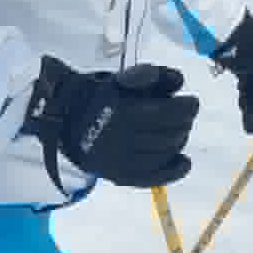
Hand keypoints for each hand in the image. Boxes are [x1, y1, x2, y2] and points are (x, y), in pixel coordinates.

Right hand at [25, 57, 198, 188]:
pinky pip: (155, 177)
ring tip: (175, 131)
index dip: (187, 107)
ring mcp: (122, 160)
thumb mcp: (119, 78)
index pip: (170, 113)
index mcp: (123, 111)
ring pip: (165, 153)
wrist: (62, 119)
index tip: (191, 102)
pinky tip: (183, 162)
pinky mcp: (119, 175)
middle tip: (181, 115)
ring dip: (177, 141)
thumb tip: (177, 83)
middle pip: (172, 134)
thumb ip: (149, 75)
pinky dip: (174, 171)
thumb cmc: (95, 94)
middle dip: (183, 123)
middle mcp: (123, 138)